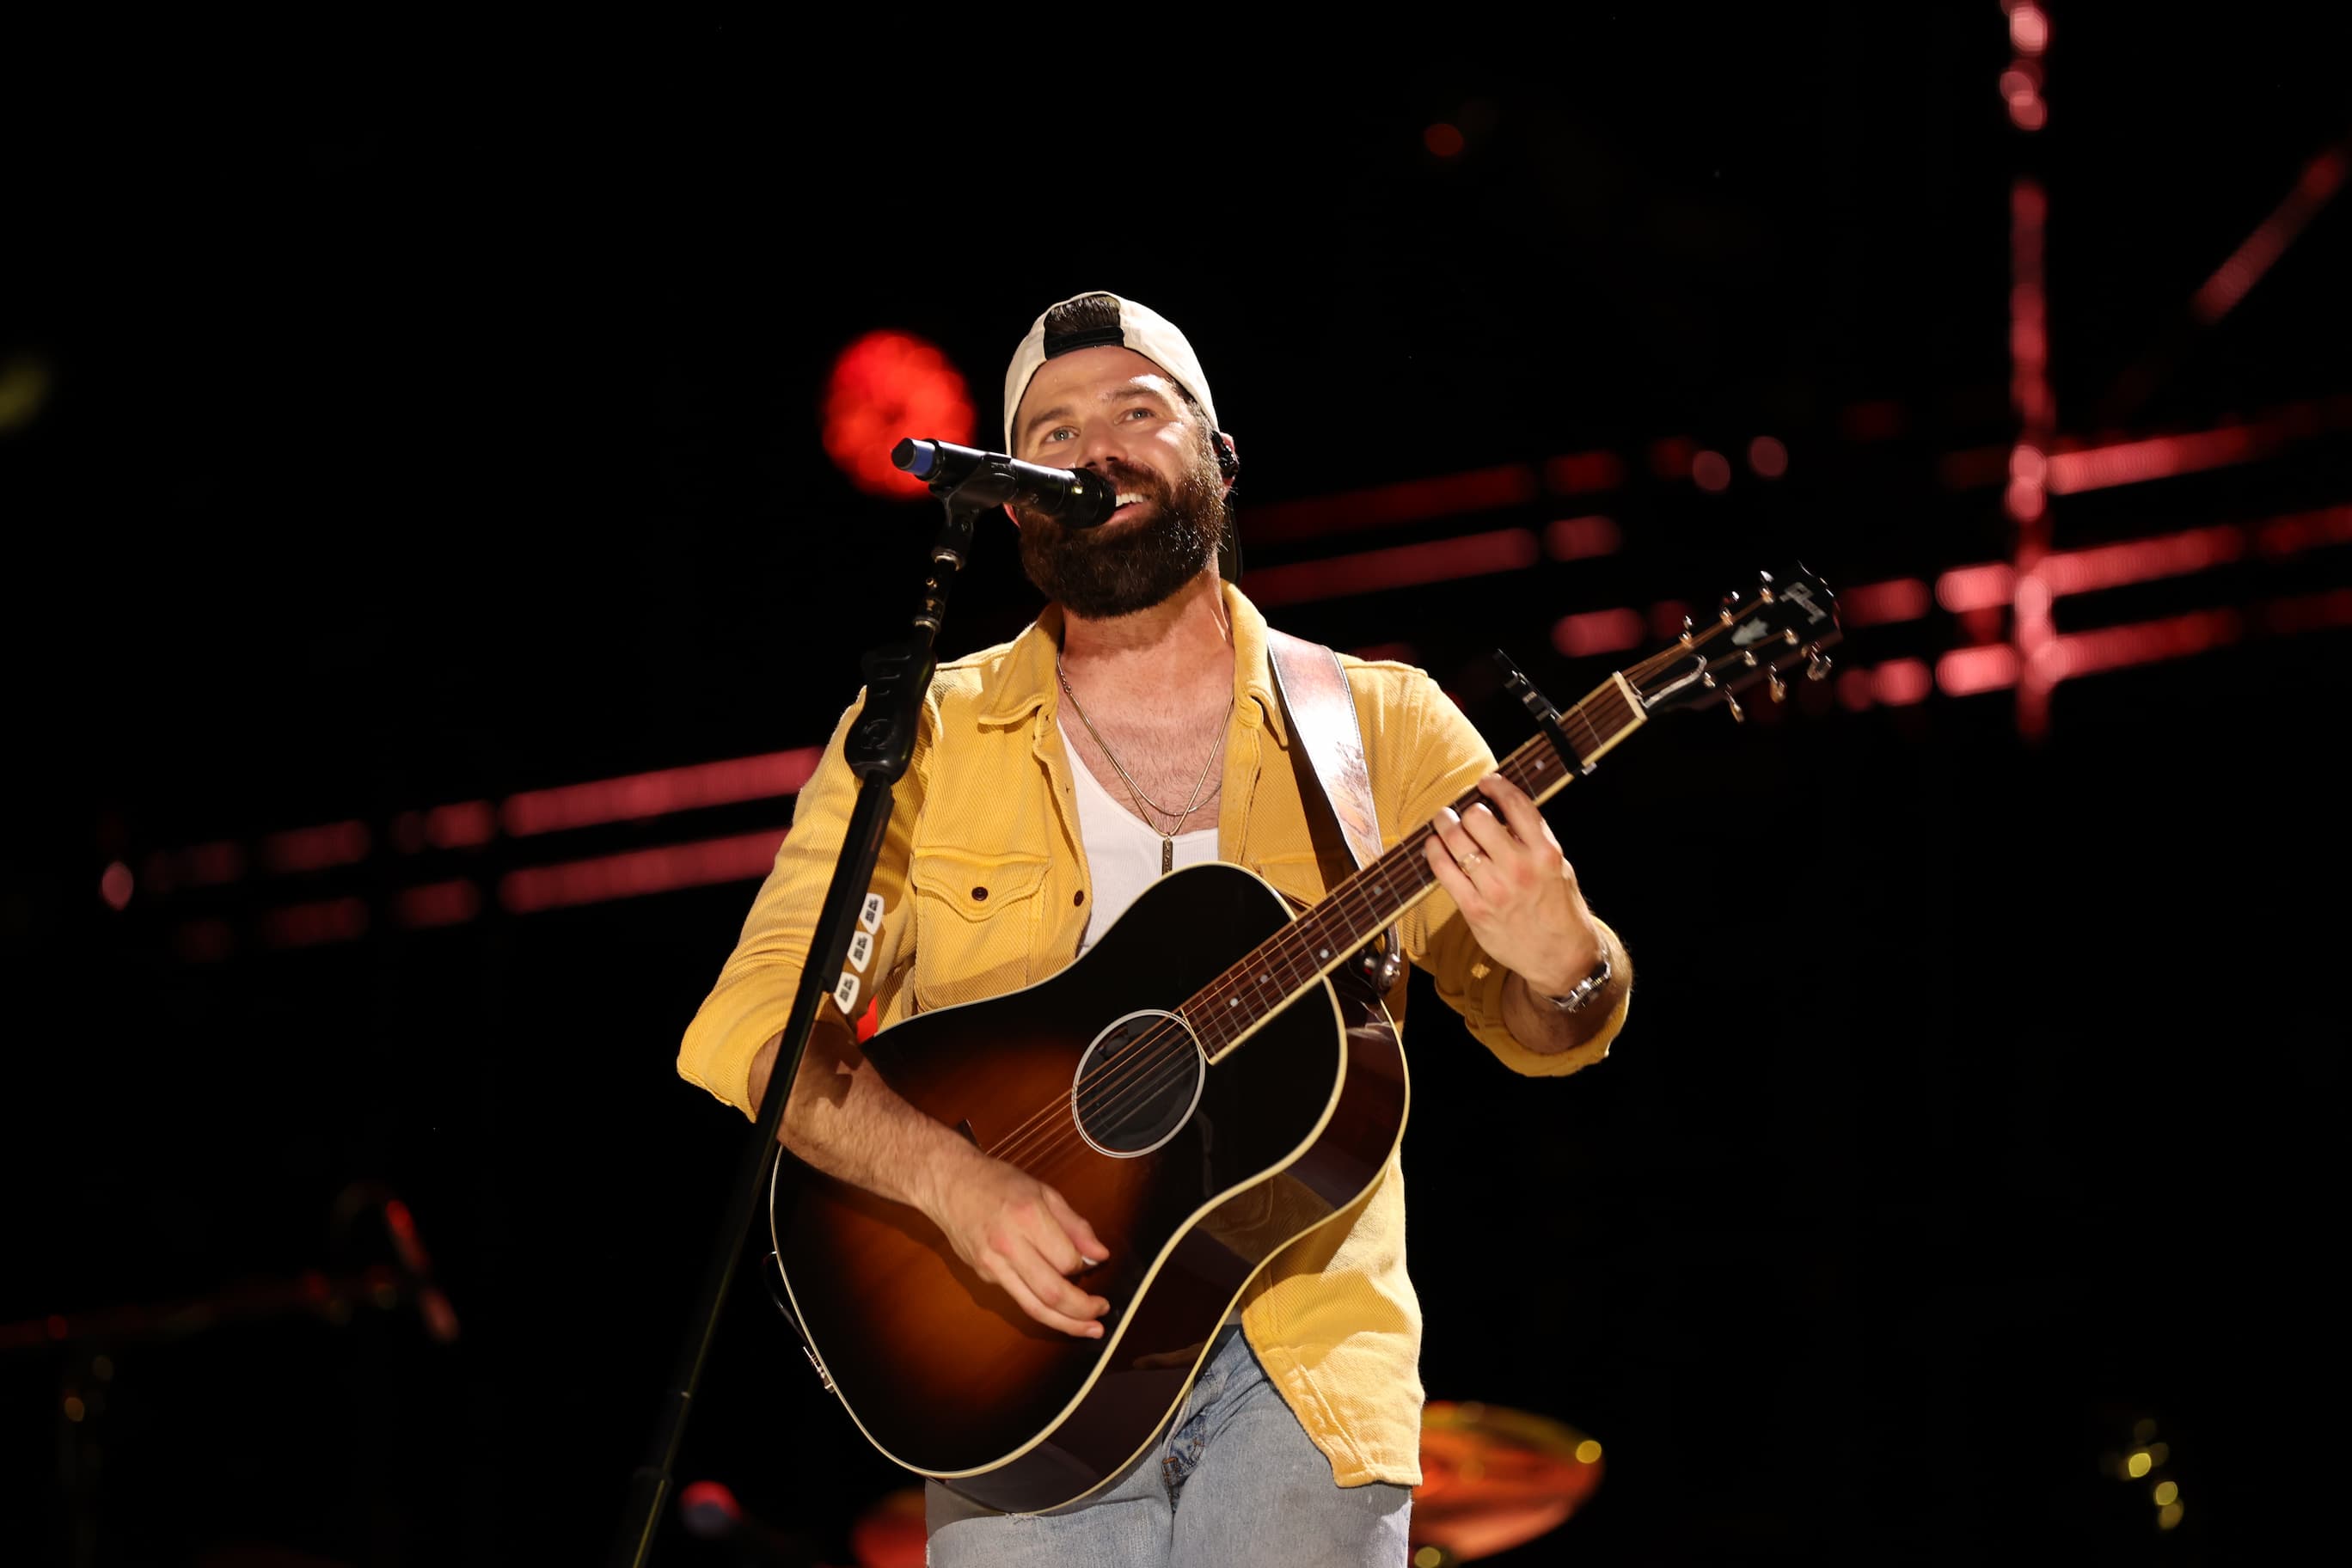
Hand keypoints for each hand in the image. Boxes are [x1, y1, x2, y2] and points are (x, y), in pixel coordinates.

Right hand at [926, 1152, 1110, 1338]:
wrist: (949, 1183)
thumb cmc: (998, 1182)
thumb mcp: (1044, 1192)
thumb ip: (1075, 1225)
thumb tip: (1100, 1255)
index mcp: (1028, 1218)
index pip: (1067, 1260)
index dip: (1083, 1266)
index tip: (1089, 1261)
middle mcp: (1009, 1246)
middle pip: (1051, 1293)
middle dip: (1082, 1310)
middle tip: (1102, 1313)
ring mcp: (993, 1265)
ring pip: (1033, 1307)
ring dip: (1065, 1323)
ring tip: (1089, 1329)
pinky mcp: (984, 1275)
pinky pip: (1018, 1297)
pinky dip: (1041, 1307)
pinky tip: (1057, 1308)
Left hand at [1423, 773, 1603, 995]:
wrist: (1562, 958)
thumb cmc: (1560, 909)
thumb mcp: (1559, 867)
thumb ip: (1532, 840)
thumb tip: (1500, 812)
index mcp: (1546, 853)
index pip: (1516, 805)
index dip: (1495, 786)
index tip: (1486, 783)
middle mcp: (1520, 867)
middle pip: (1478, 818)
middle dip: (1466, 810)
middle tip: (1461, 810)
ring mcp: (1495, 889)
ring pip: (1456, 840)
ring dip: (1444, 825)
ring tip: (1443, 821)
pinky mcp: (1474, 909)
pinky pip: (1443, 870)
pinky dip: (1434, 852)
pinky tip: (1433, 846)